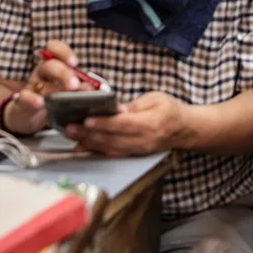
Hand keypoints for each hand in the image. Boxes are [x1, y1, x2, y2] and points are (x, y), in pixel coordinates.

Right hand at [2, 39, 89, 135]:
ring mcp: (31, 85)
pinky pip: (24, 97)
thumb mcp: (68, 90)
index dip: (63, 52)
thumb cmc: (54, 97)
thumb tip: (93, 88)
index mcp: (54, 64)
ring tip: (65, 97)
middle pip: (50, 65)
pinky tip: (41, 103)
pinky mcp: (22, 101)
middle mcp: (42, 71)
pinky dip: (32, 100)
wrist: (29, 115)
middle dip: (64, 73)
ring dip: (53, 89)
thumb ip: (81, 87)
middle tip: (74, 85)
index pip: (54, 48)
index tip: (74, 62)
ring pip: (40, 82)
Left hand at [67, 91, 188, 155]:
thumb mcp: (155, 98)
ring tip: (71, 135)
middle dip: (88, 134)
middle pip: (112, 139)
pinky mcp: (133, 155)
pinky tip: (81, 146)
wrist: (183, 129)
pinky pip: (112, 154)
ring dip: (88, 143)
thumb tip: (114, 108)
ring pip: (109, 149)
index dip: (104, 123)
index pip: (123, 125)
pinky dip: (95, 151)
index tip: (86, 120)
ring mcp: (138, 151)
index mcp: (152, 124)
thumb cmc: (170, 109)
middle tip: (69, 127)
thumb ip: (134, 105)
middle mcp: (144, 141)